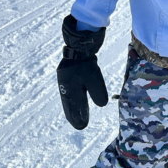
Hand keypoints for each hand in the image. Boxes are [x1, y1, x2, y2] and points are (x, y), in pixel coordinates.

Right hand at [57, 15, 108, 129]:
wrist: (82, 40)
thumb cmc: (87, 59)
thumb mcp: (93, 77)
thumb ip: (96, 92)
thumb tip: (102, 105)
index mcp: (68, 86)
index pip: (73, 105)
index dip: (77, 116)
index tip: (81, 127)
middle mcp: (65, 82)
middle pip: (70, 102)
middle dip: (75, 114)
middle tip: (80, 126)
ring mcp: (67, 76)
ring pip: (70, 95)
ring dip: (75, 106)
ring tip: (79, 116)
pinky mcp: (72, 70)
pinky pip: (73, 88)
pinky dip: (76, 96)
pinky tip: (79, 99)